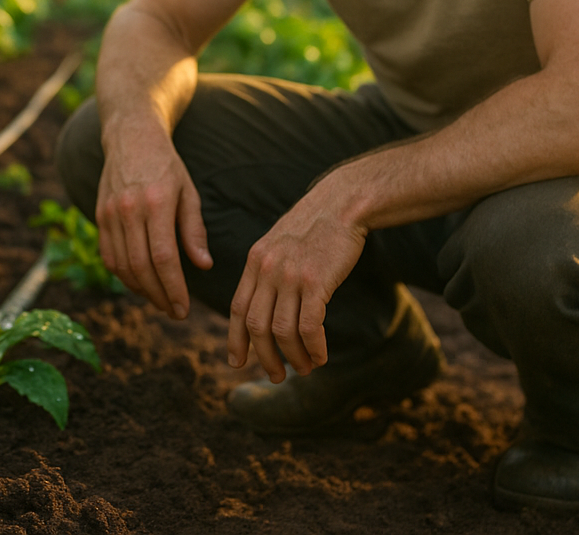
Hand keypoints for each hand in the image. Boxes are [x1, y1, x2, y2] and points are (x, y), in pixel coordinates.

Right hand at [94, 124, 212, 318]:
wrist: (130, 137)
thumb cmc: (166, 165)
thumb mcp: (188, 192)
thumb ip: (194, 230)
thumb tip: (203, 266)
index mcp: (156, 203)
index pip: (163, 258)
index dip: (173, 288)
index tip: (184, 308)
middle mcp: (129, 209)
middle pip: (141, 267)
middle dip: (158, 295)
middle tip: (174, 312)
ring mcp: (110, 213)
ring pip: (122, 265)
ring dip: (140, 289)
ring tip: (159, 300)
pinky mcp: (99, 215)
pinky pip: (108, 255)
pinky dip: (123, 275)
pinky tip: (139, 283)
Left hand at [226, 170, 366, 379]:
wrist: (342, 203)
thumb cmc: (315, 227)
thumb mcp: (279, 244)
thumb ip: (268, 271)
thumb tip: (265, 307)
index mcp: (255, 261)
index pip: (237, 308)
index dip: (235, 340)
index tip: (237, 363)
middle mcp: (267, 269)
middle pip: (255, 325)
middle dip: (264, 357)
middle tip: (276, 376)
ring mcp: (290, 275)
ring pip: (281, 331)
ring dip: (292, 357)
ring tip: (304, 369)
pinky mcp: (316, 281)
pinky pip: (308, 326)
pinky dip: (313, 347)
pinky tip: (321, 356)